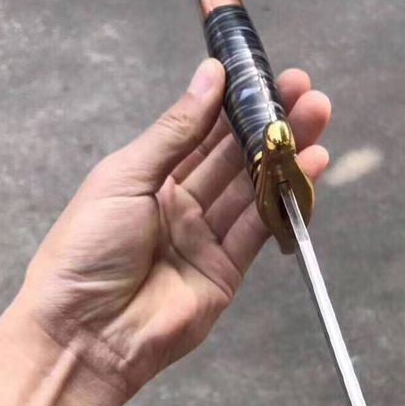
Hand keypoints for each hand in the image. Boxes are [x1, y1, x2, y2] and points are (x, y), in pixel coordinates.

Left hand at [18, 59, 330, 405]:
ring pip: (253, 188)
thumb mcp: (125, 177)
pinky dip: (286, 197)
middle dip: (269, 122)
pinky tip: (309, 165)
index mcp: (149, 177)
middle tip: (305, 90)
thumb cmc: (89, 248)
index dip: (233, 101)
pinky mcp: (227, 271)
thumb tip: (209, 75)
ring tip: (318, 116)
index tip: (264, 72)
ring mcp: (206, 239)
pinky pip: (261, 228)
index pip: (200, 131)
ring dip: (286, 153)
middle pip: (233, 157)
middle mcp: (180, 204)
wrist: (86, 333)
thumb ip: (176, 131)